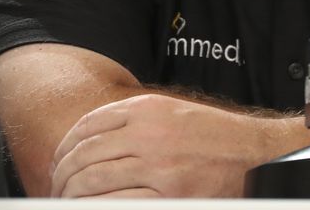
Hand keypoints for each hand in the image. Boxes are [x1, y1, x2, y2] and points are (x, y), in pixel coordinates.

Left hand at [50, 93, 275, 197]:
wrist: (251, 153)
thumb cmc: (210, 134)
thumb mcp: (168, 112)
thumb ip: (130, 120)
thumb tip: (85, 141)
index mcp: (146, 110)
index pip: (87, 127)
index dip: (65, 147)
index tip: (58, 162)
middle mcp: (148, 134)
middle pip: (85, 154)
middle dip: (63, 175)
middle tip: (57, 188)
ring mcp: (158, 166)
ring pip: (94, 180)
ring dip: (73, 194)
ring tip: (69, 201)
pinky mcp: (169, 195)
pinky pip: (117, 202)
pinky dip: (98, 206)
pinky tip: (93, 208)